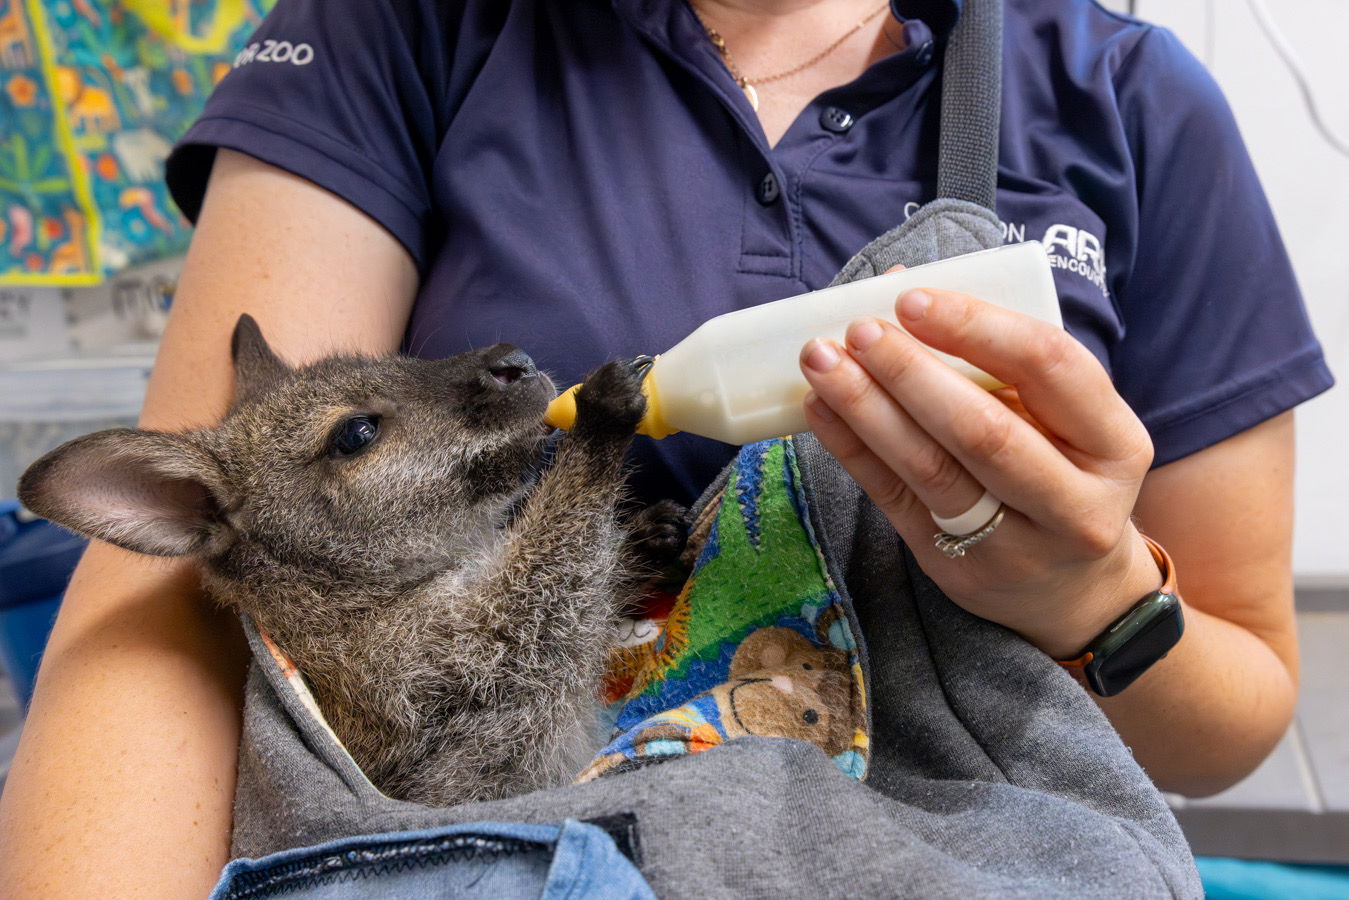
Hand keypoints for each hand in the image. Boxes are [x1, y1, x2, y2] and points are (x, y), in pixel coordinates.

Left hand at [799, 285, 1162, 659]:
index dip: (976, 326)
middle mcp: (1074, 501)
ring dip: (866, 408)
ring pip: (930, 469)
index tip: (912, 298)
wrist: (1074, 591)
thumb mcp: (1068, 420)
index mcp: (1114, 442)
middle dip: (911, 372)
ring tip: (820, 361)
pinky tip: (820, 409)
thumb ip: (1004, 361)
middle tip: (858, 331)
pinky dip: (851, 449)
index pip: (1048, 366)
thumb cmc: (1063, 472)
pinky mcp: (954, 567)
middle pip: (982, 429)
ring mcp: (1014, 545)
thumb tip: (901, 284)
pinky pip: (893, 499)